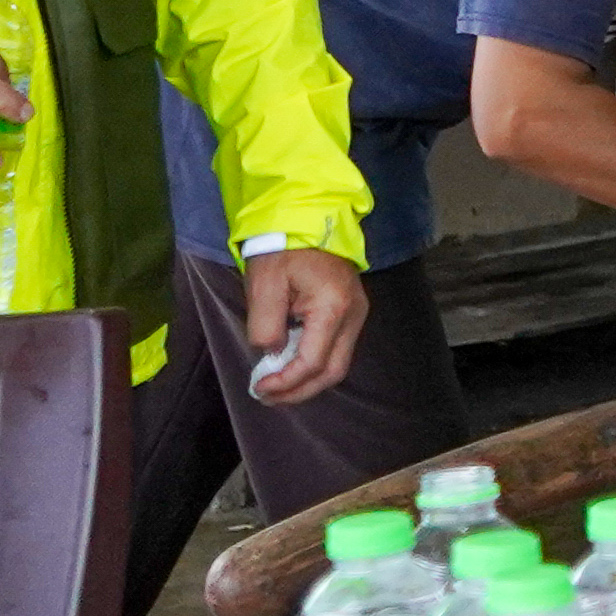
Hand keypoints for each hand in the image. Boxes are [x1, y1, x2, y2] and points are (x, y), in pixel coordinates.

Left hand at [235, 241, 368, 404]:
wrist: (307, 219)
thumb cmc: (283, 249)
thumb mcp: (264, 284)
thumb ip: (265, 325)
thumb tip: (272, 353)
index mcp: (333, 307)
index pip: (313, 362)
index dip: (286, 383)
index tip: (259, 388)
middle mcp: (353, 315)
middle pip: (333, 371)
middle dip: (300, 391)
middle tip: (268, 397)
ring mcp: (357, 314)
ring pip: (338, 364)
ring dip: (307, 381)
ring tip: (277, 386)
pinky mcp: (351, 312)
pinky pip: (336, 350)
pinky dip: (314, 366)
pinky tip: (291, 366)